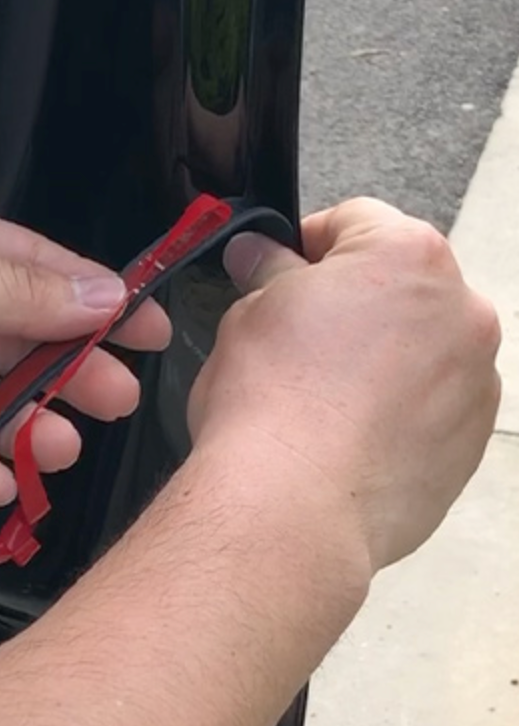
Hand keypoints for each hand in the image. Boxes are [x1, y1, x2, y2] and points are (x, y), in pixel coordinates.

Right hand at [188, 198, 501, 572]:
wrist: (293, 504)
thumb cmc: (270, 403)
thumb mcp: (249, 313)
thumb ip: (270, 275)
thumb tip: (263, 257)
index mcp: (407, 255)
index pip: (354, 221)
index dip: (305, 246)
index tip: (277, 273)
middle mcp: (461, 309)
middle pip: (401, 284)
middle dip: (353, 302)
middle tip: (297, 339)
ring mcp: (477, 378)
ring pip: (423, 346)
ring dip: (383, 356)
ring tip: (323, 398)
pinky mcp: (472, 439)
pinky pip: (435, 405)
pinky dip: (399, 410)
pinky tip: (348, 435)